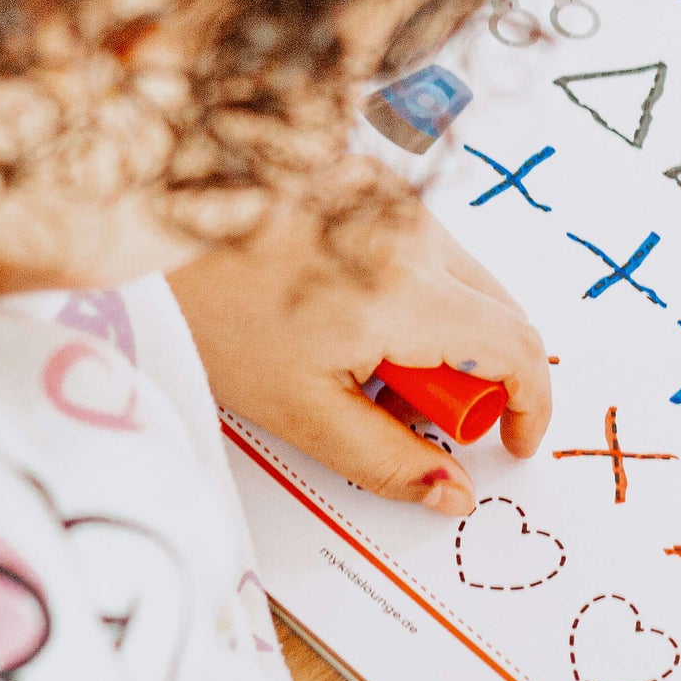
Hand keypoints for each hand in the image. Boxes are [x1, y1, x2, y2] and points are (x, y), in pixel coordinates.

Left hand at [168, 190, 549, 514]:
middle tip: (414, 412)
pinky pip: (427, 251)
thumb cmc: (212, 308)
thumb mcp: (300, 410)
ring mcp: (400, 202)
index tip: (513, 441)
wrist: (149, 216)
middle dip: (478, 378)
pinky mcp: (376, 185)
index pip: (519, 349)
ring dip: (443, 337)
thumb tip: (454, 494)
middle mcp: (419, 235)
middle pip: (499, 315)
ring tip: (362, 362)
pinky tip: (345, 315)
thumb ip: (388, 460)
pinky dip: (413, 296)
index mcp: (410, 294)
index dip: (531, 405)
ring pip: (464, 284)